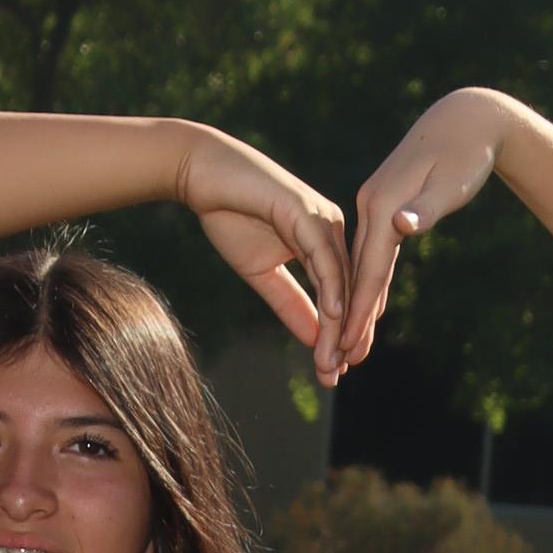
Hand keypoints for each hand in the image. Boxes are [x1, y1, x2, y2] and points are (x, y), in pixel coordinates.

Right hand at [178, 125, 352, 368]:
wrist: (203, 175)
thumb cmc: (230, 216)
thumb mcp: (262, 273)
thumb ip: (290, 303)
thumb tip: (314, 339)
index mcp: (325, 242)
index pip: (342, 295)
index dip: (341, 334)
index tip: (334, 371)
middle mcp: (332, 230)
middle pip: (349, 291)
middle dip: (345, 337)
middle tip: (336, 376)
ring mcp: (323, 218)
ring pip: (341, 279)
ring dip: (340, 323)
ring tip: (333, 359)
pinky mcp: (307, 211)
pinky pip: (324, 257)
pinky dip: (331, 288)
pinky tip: (332, 317)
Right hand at [341, 90, 510, 370]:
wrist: (466, 119)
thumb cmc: (466, 153)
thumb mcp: (450, 183)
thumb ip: (425, 208)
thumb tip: (403, 226)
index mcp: (383, 205)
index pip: (368, 268)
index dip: (360, 309)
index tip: (349, 346)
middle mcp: (371, 204)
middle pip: (358, 270)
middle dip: (350, 316)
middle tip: (343, 360)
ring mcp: (374, 203)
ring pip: (361, 262)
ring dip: (356, 302)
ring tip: (352, 341)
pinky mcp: (383, 203)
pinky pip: (372, 250)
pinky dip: (368, 278)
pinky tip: (369, 299)